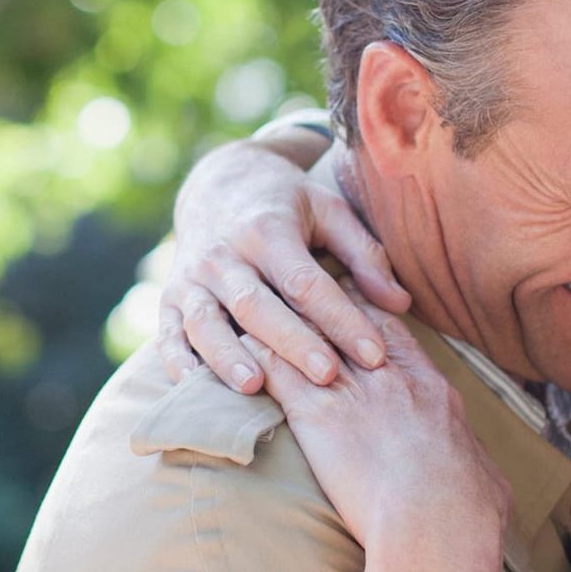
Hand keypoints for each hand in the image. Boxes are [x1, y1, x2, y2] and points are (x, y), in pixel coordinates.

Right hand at [159, 136, 409, 394]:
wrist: (218, 184)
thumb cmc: (286, 205)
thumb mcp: (329, 212)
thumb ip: (366, 256)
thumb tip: (401, 304)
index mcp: (267, 229)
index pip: (305, 281)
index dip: (340, 318)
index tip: (374, 354)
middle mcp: (223, 253)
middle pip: (256, 305)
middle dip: (291, 343)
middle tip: (327, 377)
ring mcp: (191, 277)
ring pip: (206, 321)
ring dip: (227, 356)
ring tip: (256, 387)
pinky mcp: (170, 296)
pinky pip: (168, 333)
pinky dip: (177, 361)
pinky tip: (197, 387)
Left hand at [252, 306, 508, 559]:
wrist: (439, 523)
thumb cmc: (469, 514)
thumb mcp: (484, 479)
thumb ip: (473, 465)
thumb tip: (482, 478)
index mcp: (430, 388)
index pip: (388, 332)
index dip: (361, 315)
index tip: (341, 308)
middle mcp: (388, 377)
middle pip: (341, 319)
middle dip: (312, 303)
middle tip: (286, 294)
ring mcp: (352, 392)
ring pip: (305, 334)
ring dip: (276, 321)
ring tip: (249, 309)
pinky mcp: (317, 416)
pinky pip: (277, 369)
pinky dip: (254, 354)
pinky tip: (232, 347)